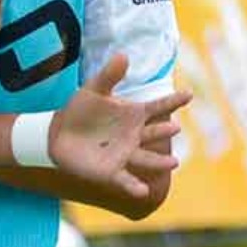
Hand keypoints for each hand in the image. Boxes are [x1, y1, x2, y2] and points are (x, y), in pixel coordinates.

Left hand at [47, 53, 191, 198]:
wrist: (58, 134)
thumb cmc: (80, 111)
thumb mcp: (93, 90)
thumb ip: (109, 76)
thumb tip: (123, 55)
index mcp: (135, 115)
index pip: (158, 107)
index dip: (173, 101)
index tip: (188, 94)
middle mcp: (135, 136)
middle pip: (154, 133)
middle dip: (164, 131)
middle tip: (174, 128)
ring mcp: (125, 154)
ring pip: (147, 159)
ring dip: (159, 162)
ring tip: (174, 163)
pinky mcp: (111, 172)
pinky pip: (125, 180)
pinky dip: (134, 186)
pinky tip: (143, 191)